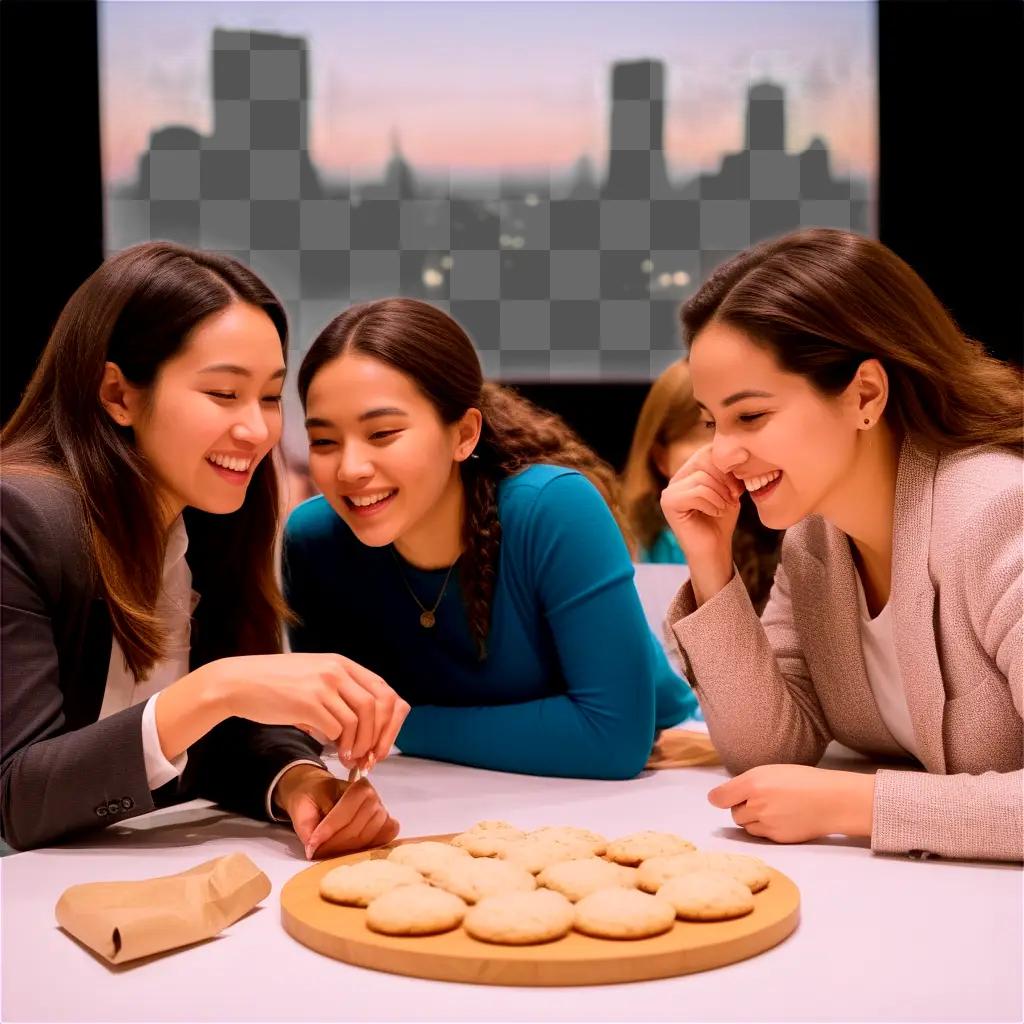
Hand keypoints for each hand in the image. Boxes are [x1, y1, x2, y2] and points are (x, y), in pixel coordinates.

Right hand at [203, 653, 409, 767]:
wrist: (239, 683)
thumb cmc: (276, 685)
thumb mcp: (315, 676)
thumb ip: (340, 693)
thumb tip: (365, 729)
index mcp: (342, 663)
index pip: (385, 691)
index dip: (390, 721)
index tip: (382, 743)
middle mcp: (337, 670)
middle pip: (378, 706)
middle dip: (379, 737)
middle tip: (370, 758)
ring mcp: (323, 685)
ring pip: (359, 720)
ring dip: (359, 745)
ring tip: (350, 758)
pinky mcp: (308, 703)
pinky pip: (336, 729)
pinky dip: (339, 745)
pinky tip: (334, 753)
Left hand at [274, 764, 399, 859]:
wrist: (320, 793)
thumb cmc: (314, 797)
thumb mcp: (303, 806)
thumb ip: (308, 827)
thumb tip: (314, 849)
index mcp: (359, 787)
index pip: (347, 812)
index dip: (330, 830)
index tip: (312, 844)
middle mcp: (374, 799)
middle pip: (358, 829)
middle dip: (336, 844)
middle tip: (317, 852)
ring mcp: (381, 814)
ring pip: (368, 839)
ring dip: (346, 851)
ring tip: (328, 852)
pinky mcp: (384, 827)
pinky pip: (382, 842)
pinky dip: (366, 850)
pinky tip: (348, 852)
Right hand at [660, 445, 742, 599]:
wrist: (715, 550)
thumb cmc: (722, 521)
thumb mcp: (728, 489)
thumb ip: (726, 470)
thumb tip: (737, 450)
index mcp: (688, 473)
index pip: (707, 452)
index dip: (727, 466)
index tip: (738, 487)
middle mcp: (675, 480)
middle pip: (704, 461)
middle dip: (725, 480)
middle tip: (733, 497)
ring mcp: (669, 491)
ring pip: (702, 478)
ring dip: (720, 495)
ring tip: (724, 508)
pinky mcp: (669, 503)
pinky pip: (697, 492)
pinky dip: (712, 503)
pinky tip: (715, 514)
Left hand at [708, 764, 874, 842]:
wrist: (832, 800)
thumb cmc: (802, 780)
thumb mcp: (770, 771)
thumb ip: (744, 783)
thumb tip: (718, 798)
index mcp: (753, 783)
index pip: (720, 797)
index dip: (719, 798)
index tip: (720, 799)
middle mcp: (757, 805)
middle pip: (734, 813)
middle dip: (742, 808)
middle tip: (760, 799)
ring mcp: (767, 824)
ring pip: (746, 826)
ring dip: (753, 819)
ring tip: (773, 808)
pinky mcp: (777, 838)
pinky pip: (761, 835)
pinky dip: (765, 829)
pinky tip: (782, 818)